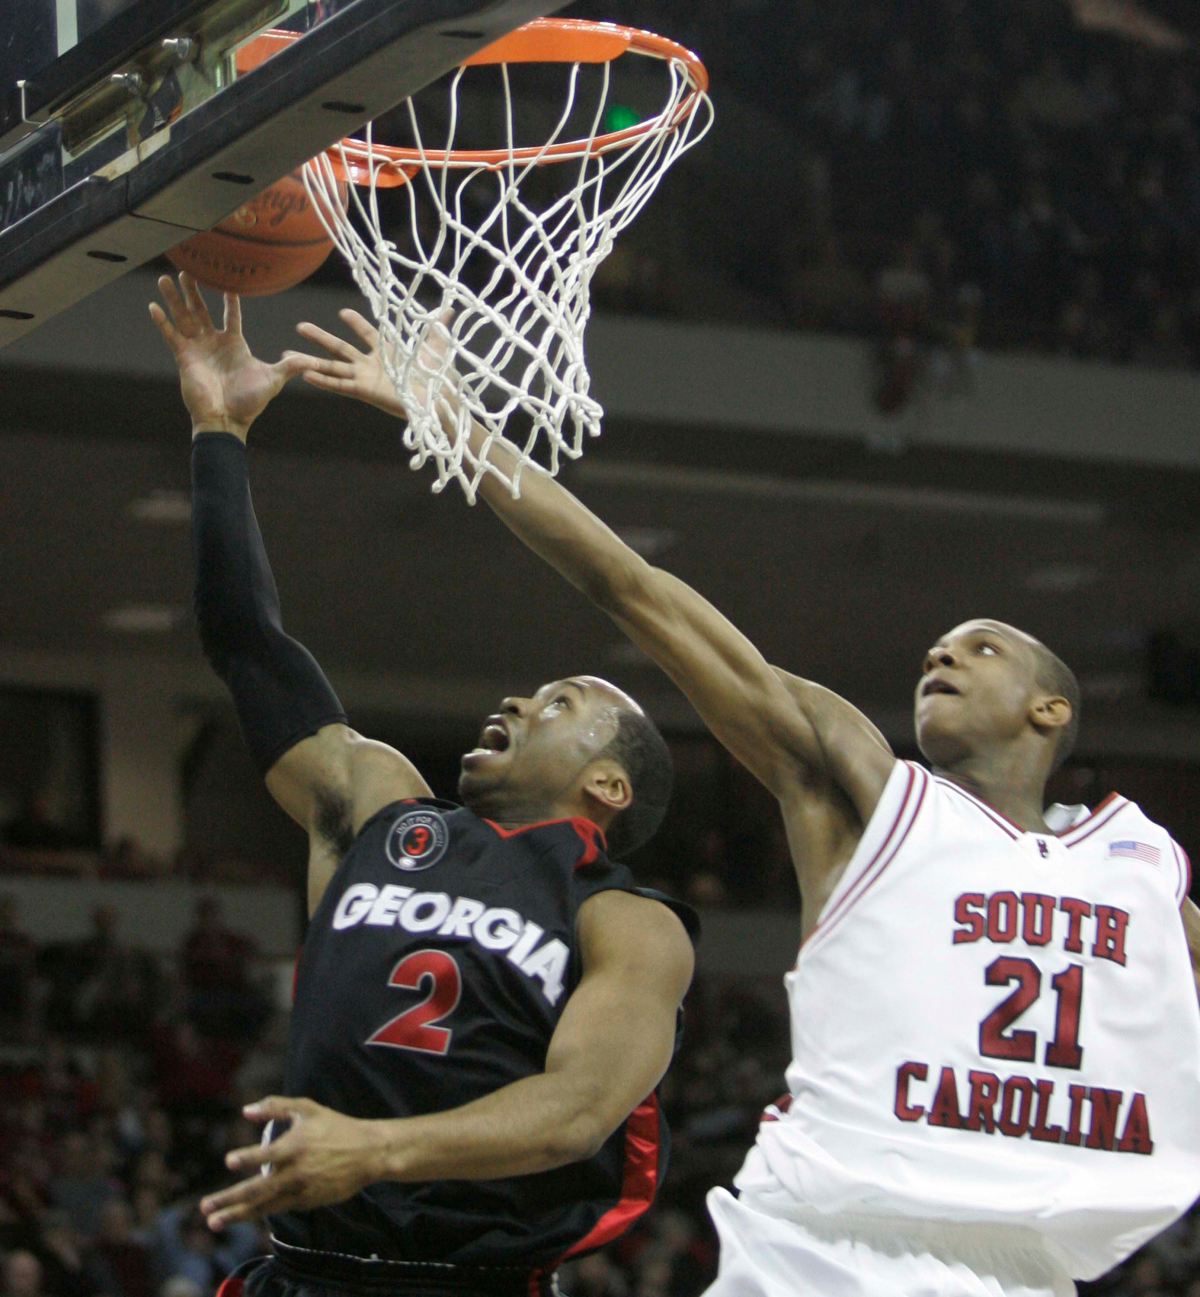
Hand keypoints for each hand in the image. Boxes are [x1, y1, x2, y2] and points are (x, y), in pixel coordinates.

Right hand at [149, 273, 306, 438]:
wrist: (228, 419)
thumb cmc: (250, 402)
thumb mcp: (273, 380)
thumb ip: (290, 367)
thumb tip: (313, 360)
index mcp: (234, 344)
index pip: (232, 316)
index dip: (230, 300)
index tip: (228, 282)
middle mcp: (214, 343)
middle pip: (202, 310)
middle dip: (194, 291)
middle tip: (188, 269)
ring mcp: (197, 349)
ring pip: (184, 317)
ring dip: (175, 298)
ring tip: (167, 277)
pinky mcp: (184, 358)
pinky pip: (171, 336)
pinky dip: (162, 322)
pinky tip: (153, 306)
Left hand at [199, 1096, 382, 1228]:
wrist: (367, 1152)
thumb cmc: (335, 1126)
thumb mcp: (308, 1109)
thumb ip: (276, 1106)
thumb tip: (245, 1111)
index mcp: (296, 1146)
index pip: (267, 1155)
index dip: (248, 1158)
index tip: (229, 1161)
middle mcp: (295, 1172)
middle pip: (257, 1190)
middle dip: (229, 1200)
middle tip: (206, 1207)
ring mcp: (300, 1190)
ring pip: (263, 1206)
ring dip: (237, 1214)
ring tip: (215, 1221)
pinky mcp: (307, 1202)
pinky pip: (278, 1209)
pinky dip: (259, 1212)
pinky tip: (243, 1214)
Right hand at [287, 308, 458, 419]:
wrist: (440, 400)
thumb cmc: (438, 377)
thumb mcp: (435, 347)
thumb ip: (437, 327)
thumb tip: (450, 308)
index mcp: (387, 353)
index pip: (368, 334)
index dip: (356, 323)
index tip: (342, 313)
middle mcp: (372, 365)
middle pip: (341, 348)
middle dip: (321, 338)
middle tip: (300, 326)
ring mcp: (366, 378)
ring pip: (334, 366)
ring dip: (312, 360)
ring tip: (289, 354)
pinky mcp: (365, 391)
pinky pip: (340, 384)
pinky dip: (323, 380)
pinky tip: (305, 374)